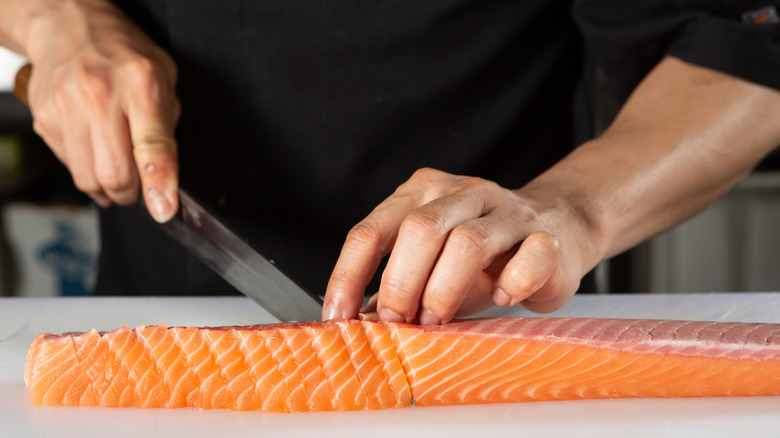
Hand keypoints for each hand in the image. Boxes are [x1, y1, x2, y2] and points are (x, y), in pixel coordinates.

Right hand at [19, 0, 179, 220]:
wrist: (70, 27)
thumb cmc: (124, 55)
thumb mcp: (165, 81)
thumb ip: (167, 131)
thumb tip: (166, 183)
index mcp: (142, 84)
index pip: (152, 145)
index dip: (159, 183)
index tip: (163, 208)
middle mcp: (99, 96)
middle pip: (115, 174)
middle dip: (132, 193)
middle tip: (140, 186)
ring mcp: (66, 108)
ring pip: (88, 179)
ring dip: (108, 187)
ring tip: (118, 168)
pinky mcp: (44, 120)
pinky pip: (69, 166)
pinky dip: (87, 170)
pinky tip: (95, 149)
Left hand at [323, 168, 599, 323]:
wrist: (557, 227)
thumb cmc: (483, 255)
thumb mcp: (432, 264)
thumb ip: (398, 286)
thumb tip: (357, 322)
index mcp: (422, 193)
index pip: (371, 231)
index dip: (348, 275)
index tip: (338, 316)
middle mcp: (461, 193)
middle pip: (419, 230)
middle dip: (400, 284)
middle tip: (397, 322)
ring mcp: (506, 210)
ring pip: (467, 242)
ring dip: (444, 291)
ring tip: (438, 321)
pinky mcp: (545, 235)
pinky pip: (529, 255)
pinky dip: (511, 283)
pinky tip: (502, 298)